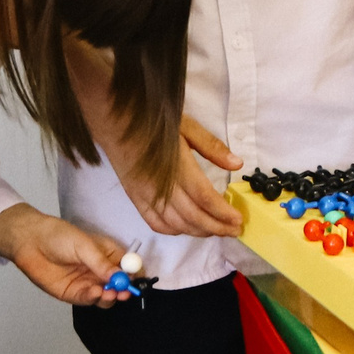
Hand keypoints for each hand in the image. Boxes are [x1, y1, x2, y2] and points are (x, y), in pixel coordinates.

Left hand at [0, 203, 135, 306]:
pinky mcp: (75, 294)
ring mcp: (88, 283)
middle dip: (124, 290)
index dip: (135, 274)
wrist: (30, 242)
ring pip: (107, 296)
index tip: (137, 280)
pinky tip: (94, 292)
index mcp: (108, 254)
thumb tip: (120, 276)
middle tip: (124, 293)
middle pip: (120, 285)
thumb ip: (100, 263)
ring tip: (108, 293)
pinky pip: (89, 299)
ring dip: (110, 297)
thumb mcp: (84, 245)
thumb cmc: (59, 236)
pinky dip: (94, 298)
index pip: (128, 266)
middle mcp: (101, 270)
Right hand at [117, 114, 243, 239]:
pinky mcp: (136, 199)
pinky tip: (188, 228)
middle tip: (234, 230)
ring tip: (217, 231)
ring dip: (199, 232)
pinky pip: (156, 223)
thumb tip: (237, 164)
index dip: (222, 212)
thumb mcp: (187, 126)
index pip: (203, 197)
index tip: (238, 219)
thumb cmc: (154, 121)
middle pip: (193, 216)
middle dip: (217, 227)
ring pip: (176, 224)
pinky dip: (175, 231)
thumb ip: (212, 147)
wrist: (116, 122)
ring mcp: (146, 196)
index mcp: (177, 166)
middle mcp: (161, 186)